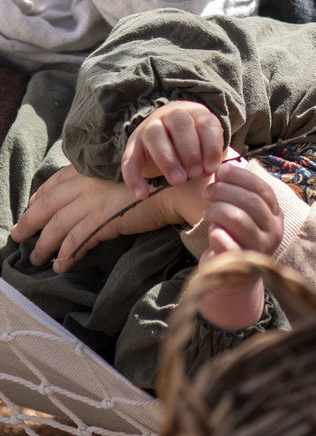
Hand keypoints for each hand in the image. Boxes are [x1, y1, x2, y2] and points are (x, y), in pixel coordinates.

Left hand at [9, 164, 183, 270]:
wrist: (178, 186)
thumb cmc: (159, 178)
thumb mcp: (127, 172)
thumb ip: (106, 181)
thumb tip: (94, 195)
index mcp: (92, 168)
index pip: (57, 181)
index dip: (40, 195)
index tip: (31, 205)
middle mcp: (88, 182)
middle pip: (48, 204)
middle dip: (30, 221)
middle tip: (17, 236)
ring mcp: (94, 201)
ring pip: (57, 225)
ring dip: (44, 244)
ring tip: (37, 258)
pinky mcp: (103, 220)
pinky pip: (76, 241)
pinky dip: (65, 255)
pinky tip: (61, 266)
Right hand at [122, 100, 224, 199]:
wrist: (165, 139)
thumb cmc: (194, 145)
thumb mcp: (206, 146)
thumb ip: (211, 156)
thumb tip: (211, 172)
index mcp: (194, 113)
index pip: (205, 123)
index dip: (210, 146)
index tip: (212, 167)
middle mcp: (171, 115)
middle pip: (180, 125)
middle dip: (190, 151)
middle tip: (195, 174)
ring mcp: (149, 127)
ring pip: (155, 136)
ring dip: (167, 160)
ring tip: (178, 181)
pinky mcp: (132, 145)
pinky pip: (130, 159)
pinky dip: (134, 178)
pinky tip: (143, 195)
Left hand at [195, 157, 282, 329]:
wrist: (232, 280)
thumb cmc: (234, 238)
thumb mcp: (242, 213)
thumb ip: (238, 193)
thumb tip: (223, 165)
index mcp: (275, 215)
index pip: (262, 188)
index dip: (240, 176)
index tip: (220, 171)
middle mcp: (274, 232)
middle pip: (251, 201)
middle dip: (224, 191)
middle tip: (207, 192)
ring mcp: (259, 250)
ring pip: (239, 219)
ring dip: (217, 210)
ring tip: (207, 212)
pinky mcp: (242, 266)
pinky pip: (230, 245)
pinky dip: (218, 234)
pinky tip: (211, 231)